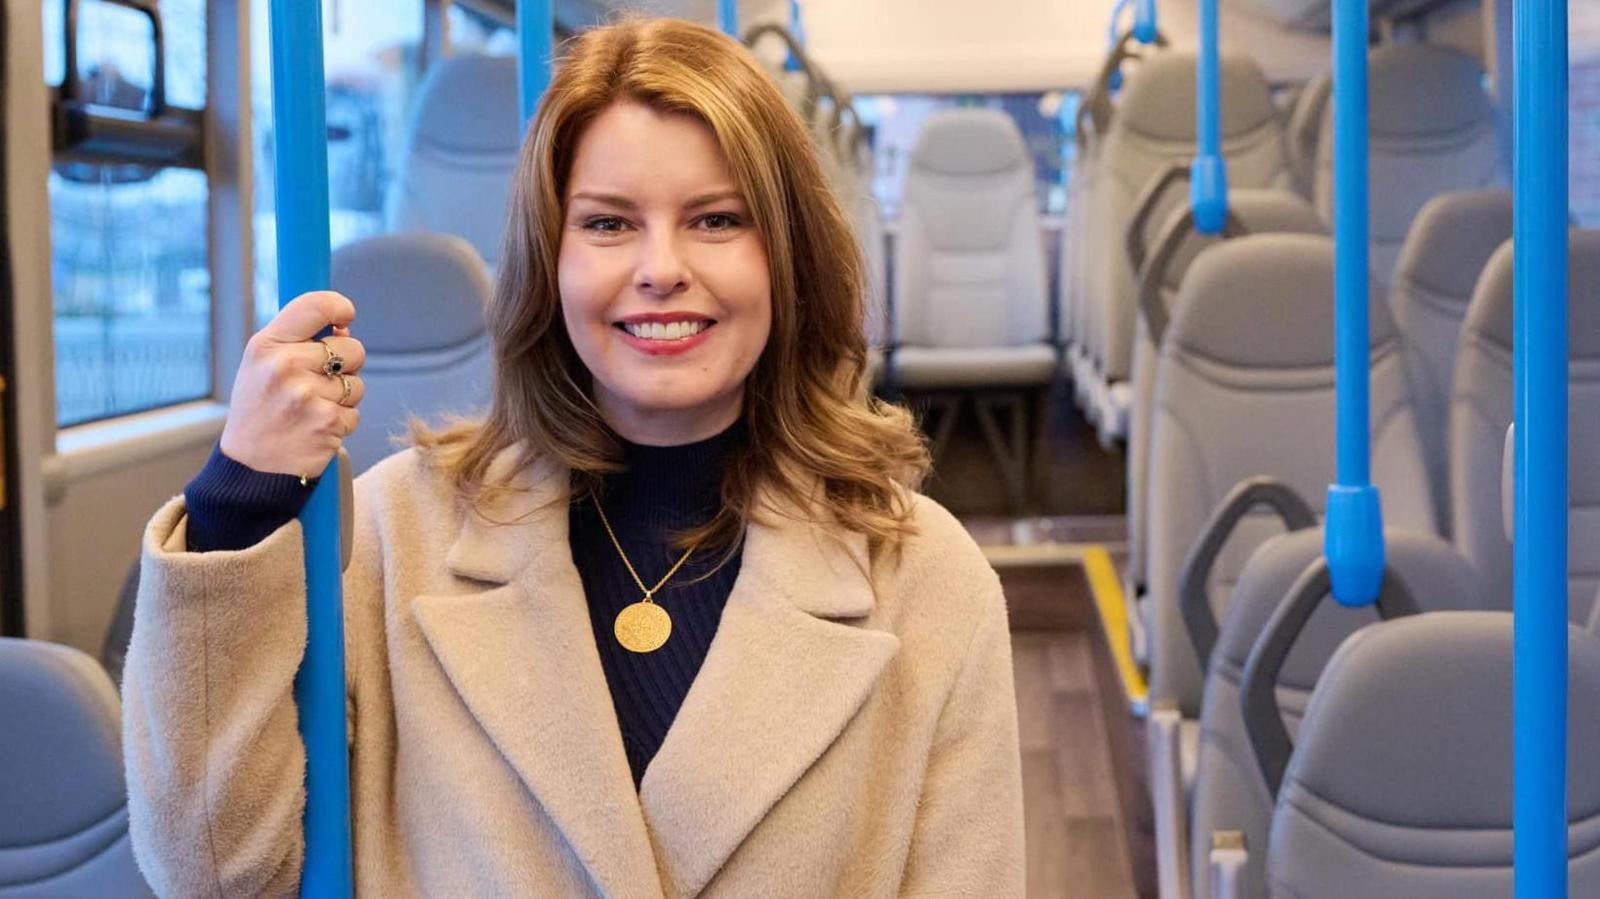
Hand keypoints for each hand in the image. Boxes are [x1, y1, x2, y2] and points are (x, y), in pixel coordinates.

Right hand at [219, 291, 367, 477]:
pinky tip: (315, 428)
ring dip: (343, 398)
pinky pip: (354, 413)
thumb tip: (344, 327)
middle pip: (353, 349)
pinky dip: (341, 422)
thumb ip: (299, 340)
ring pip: (356, 384)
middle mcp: (285, 367)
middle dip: (346, 365)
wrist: (249, 466)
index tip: (345, 317)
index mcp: (266, 345)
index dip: (340, 307)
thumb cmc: (260, 410)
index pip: (316, 305)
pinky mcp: (327, 424)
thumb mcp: (262, 366)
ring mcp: (306, 396)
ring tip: (311, 409)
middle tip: (317, 381)